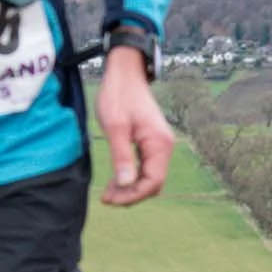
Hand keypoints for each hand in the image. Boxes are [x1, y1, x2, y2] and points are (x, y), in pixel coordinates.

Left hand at [95, 46, 173, 206]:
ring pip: (149, 178)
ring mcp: (159, 144)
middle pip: (153, 183)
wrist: (125, 72)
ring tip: (108, 192)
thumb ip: (122, 157)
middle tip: (106, 198)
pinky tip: (116, 180)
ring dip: (131, 188)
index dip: (133, 195)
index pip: (152, 182)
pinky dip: (132, 177)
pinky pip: (146, 167)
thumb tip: (126, 184)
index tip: (110, 199)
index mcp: (159, 143)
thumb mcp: (115, 126)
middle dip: (131, 195)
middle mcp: (164, 146)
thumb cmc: (119, 95)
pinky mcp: (151, 142)